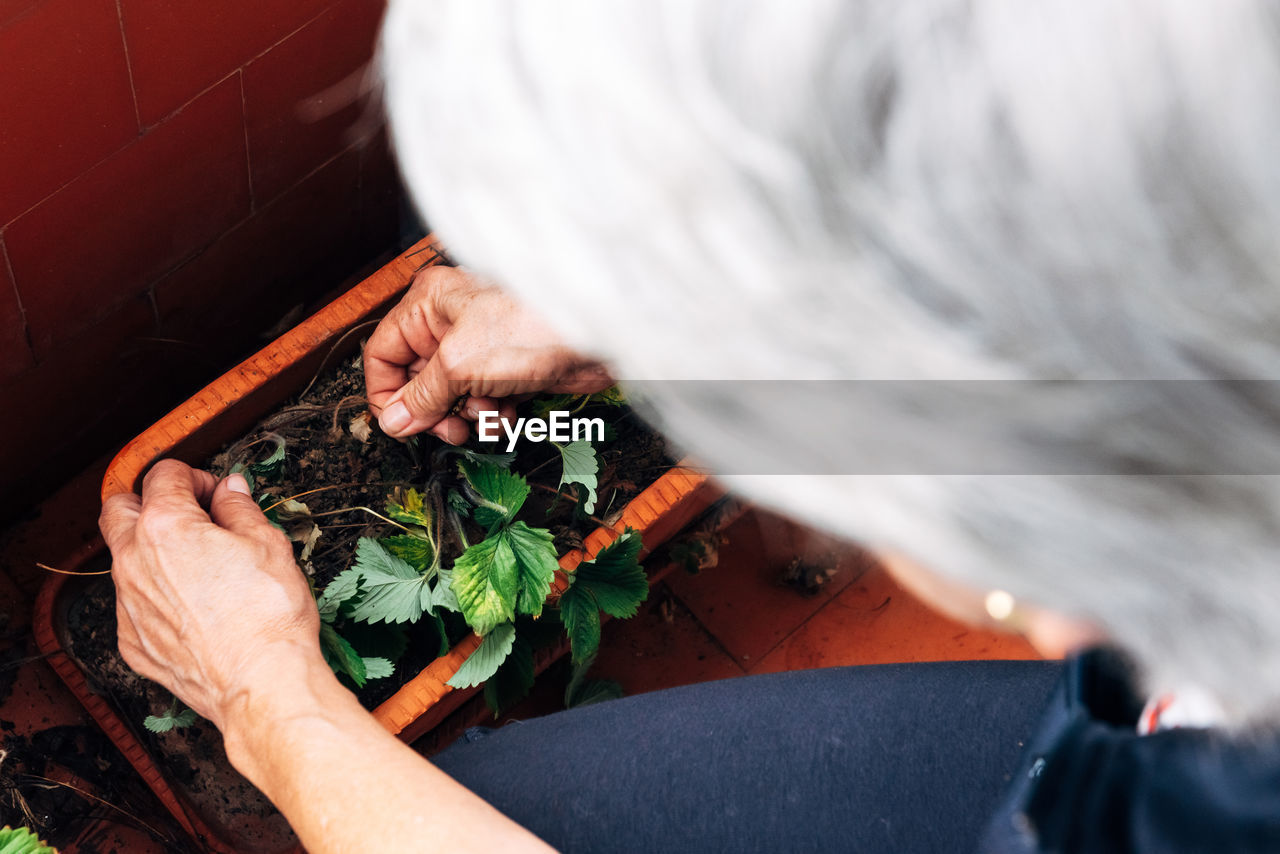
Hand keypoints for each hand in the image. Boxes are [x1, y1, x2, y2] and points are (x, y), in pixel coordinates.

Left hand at [98, 460, 322, 729]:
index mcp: (166, 527)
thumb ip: (240, 509)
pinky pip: (134, 605)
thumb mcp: (268, 544)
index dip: (196, 477)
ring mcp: (128, 605)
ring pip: (124, 560)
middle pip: (117, 509)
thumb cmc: (268, 614)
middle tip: (189, 515)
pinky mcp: (132, 641)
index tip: (216, 493)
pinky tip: (196, 609)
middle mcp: (134, 562)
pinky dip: (157, 597)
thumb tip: (230, 490)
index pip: (164, 476)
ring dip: (152, 551)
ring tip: (199, 567)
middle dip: (148, 502)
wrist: (261, 682)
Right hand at [364, 265, 612, 441]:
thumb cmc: (532, 326)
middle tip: (449, 430)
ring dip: (467, 415)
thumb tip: (392, 421)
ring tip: (487, 413)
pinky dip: (493, 414)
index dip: (387, 394)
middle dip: (434, 410)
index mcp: (429, 305)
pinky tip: (508, 413)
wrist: (597, 336)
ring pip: (453, 397)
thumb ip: (421, 396)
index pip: (383, 353)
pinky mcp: (510, 367)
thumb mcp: (460, 365)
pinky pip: (485, 401)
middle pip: (418, 381)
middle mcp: (451, 322)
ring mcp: (482, 346)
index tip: (400, 425)